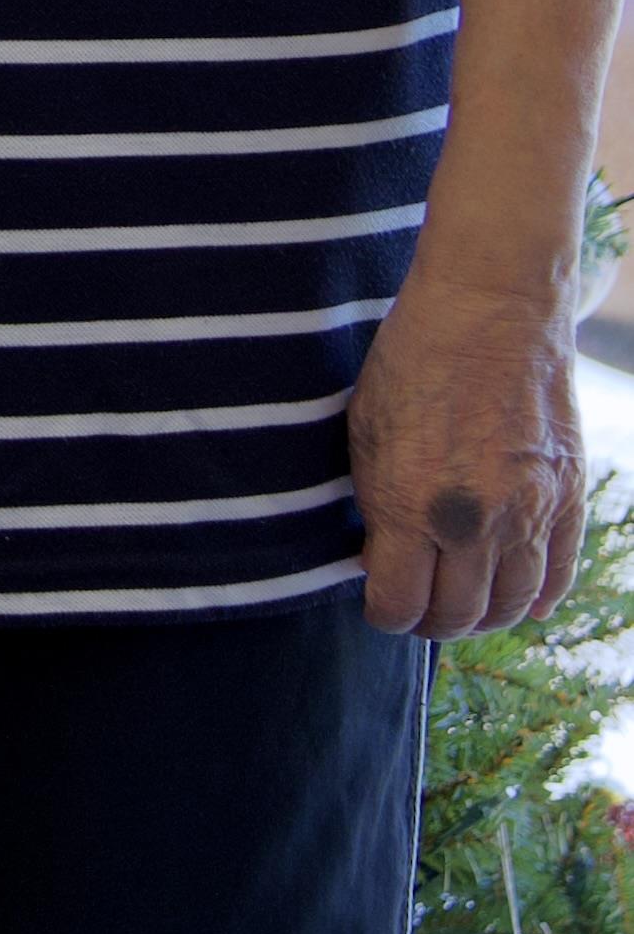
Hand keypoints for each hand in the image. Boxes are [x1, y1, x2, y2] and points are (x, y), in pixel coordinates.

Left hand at [350, 264, 586, 639]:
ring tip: (460, 605)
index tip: (378, 601)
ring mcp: (530, 514)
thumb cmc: (411, 361)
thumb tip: (383, 560)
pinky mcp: (568, 499)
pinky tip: (515, 600)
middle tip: (417, 608)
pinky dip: (535, 600)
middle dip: (431, 623)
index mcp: (411, 505)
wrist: (489, 310)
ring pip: (511, 608)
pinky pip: (558, 578)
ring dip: (482, 618)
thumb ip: (376, 503)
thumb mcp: (366, 431)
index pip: (400, 605)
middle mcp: (475, 523)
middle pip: (458, 617)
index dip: (384, 614)